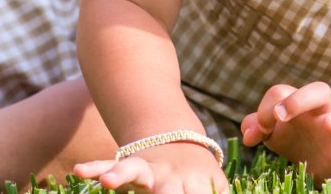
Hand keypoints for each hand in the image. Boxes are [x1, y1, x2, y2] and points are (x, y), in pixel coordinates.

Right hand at [74, 140, 227, 192]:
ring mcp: (149, 171)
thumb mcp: (214, 189)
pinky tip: (82, 171)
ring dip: (120, 174)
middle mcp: (172, 178)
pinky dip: (97, 167)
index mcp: (200, 186)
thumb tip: (248, 193)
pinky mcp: (130, 167)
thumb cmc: (198, 181)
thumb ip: (214, 192)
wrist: (180, 142)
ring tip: (108, 181)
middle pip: (168, 191)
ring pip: (135, 170)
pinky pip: (111, 165)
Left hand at [240, 82, 330, 177]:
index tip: (260, 131)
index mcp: (300, 104)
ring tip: (328, 127)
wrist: (323, 163)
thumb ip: (257, 127)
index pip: (282, 93)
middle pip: (320, 90)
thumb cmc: (296, 140)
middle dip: (299, 99)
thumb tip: (247, 133)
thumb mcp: (274, 133)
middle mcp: (323, 112)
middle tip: (280, 115)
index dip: (266, 109)